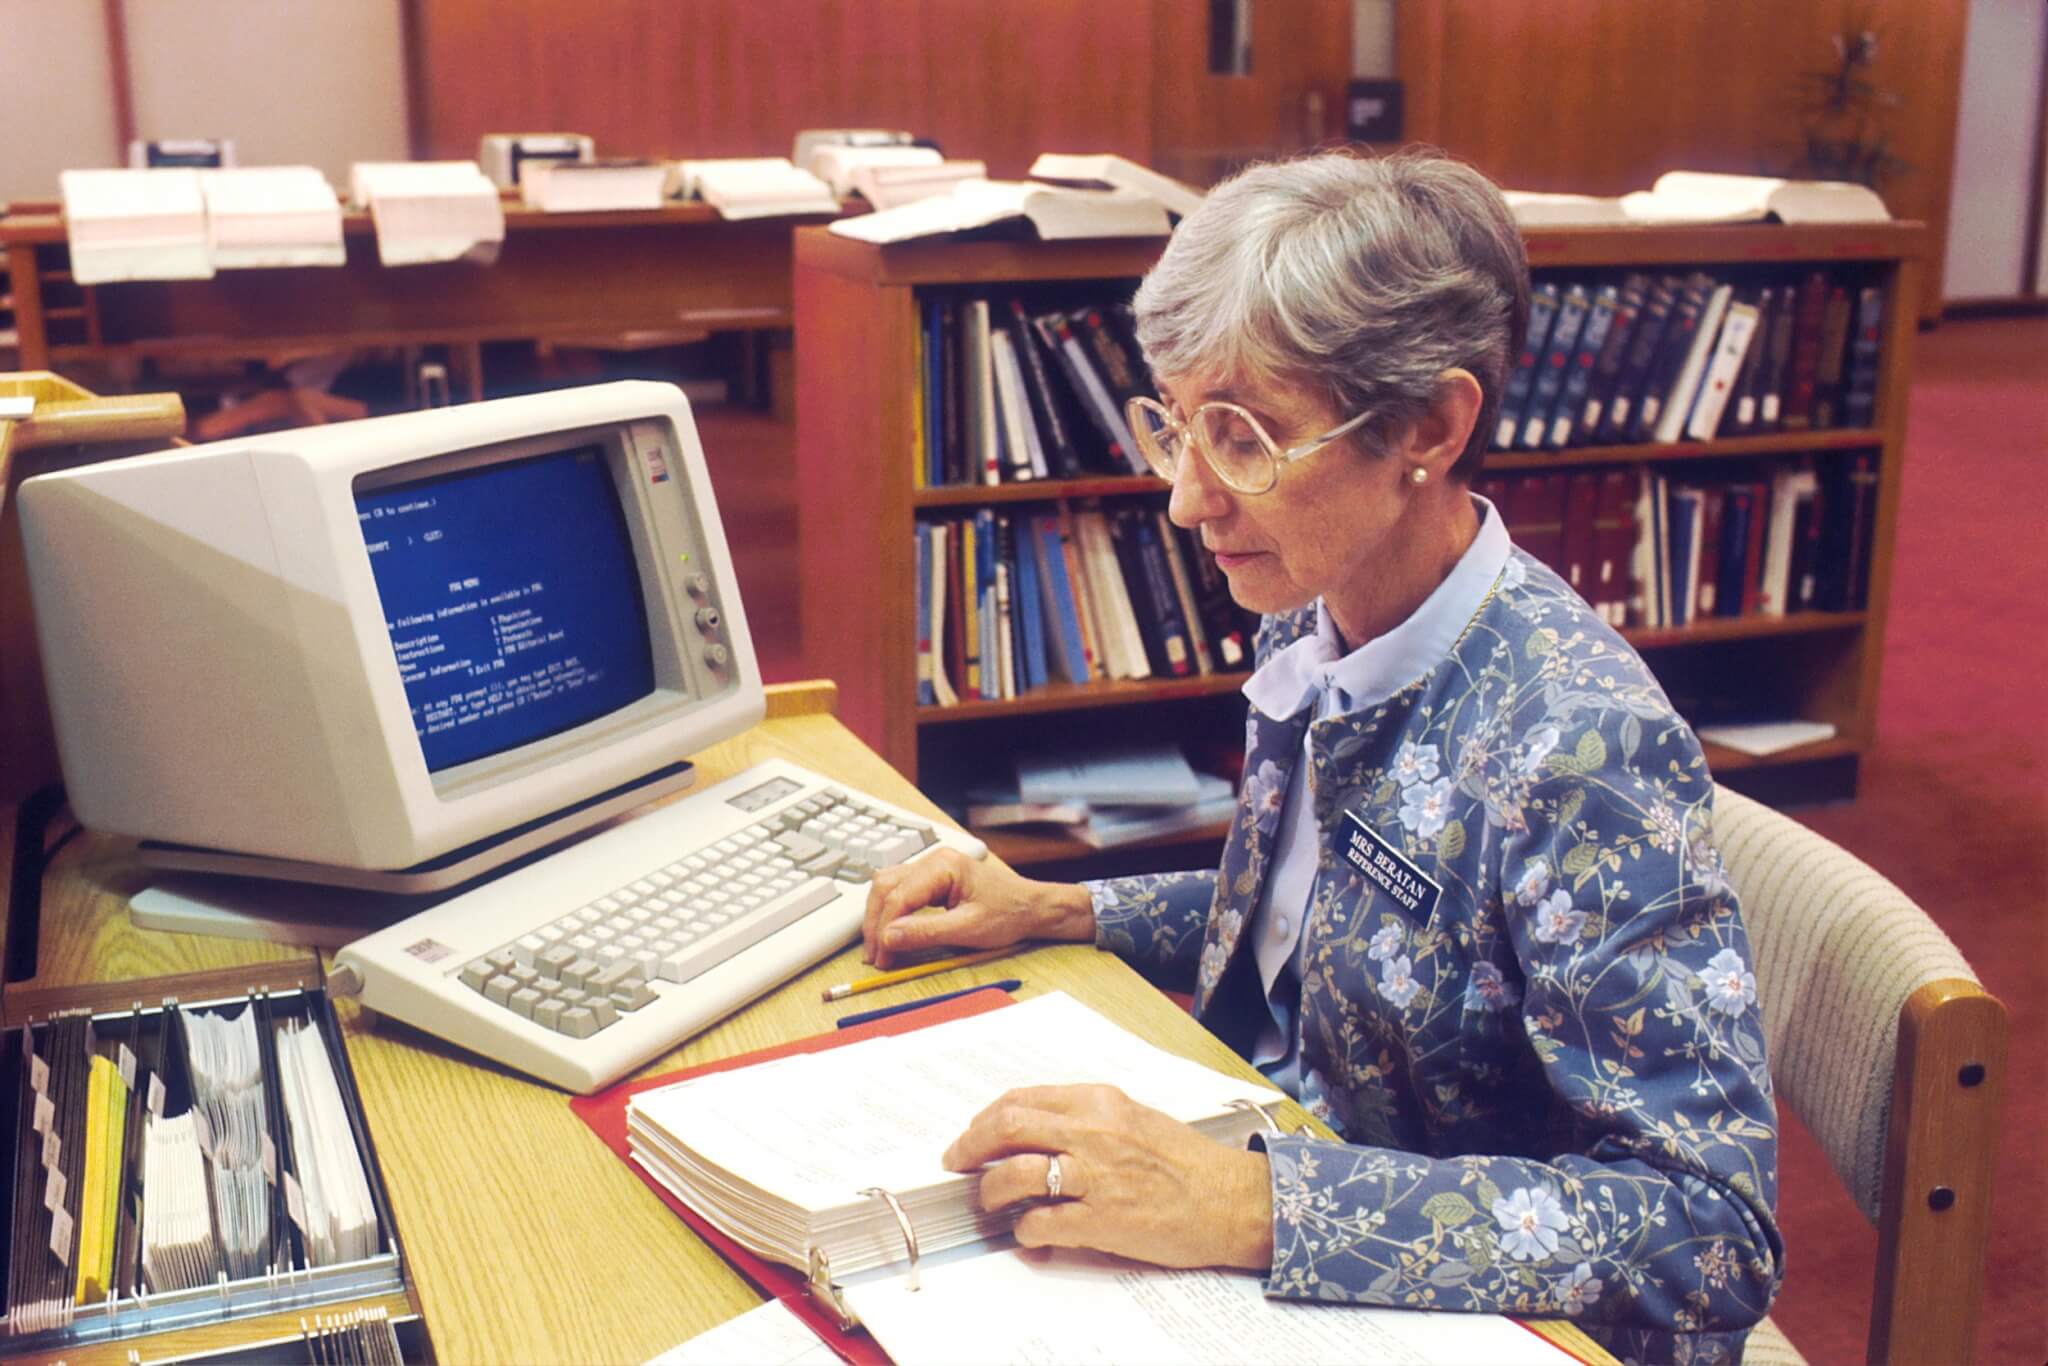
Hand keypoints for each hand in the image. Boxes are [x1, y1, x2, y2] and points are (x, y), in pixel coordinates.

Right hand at [860, 849, 1094, 968]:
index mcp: (943, 866)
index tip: (882, 956)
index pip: (899, 896)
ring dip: (879, 917)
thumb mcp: (968, 929)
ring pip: (888, 887)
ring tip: (878, 948)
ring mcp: (932, 868)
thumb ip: (926, 932)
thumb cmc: (1009, 914)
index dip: (884, 928)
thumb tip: (889, 937)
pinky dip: (890, 912)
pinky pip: (900, 891)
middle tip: (875, 956)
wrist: (1032, 908)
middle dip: (876, 923)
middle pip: (886, 887)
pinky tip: (889, 932)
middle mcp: (934, 860)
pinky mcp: (933, 879)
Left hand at [941, 1084, 1272, 1271]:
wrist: (1229, 1199)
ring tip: (992, 1202)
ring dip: (991, 1192)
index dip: (985, 1119)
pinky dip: (1025, 1232)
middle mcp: (1093, 1132)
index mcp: (1099, 1101)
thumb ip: (1085, 1118)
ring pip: (1015, 1175)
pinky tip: (1031, 1235)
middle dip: (970, 1147)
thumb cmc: (1185, 1161)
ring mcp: (1096, 1177)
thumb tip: (1032, 1132)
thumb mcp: (1133, 1117)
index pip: (1021, 1100)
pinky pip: (1041, 1223)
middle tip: (958, 1164)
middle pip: (1007, 1127)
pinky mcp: (1102, 1221)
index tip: (971, 1135)